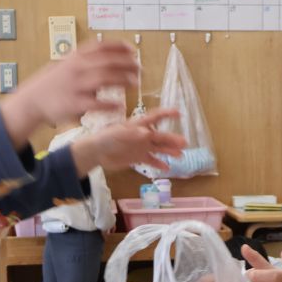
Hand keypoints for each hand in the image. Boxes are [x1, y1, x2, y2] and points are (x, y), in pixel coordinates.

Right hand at [0, 41, 138, 147]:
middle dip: (127, 64)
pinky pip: (95, 103)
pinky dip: (109, 104)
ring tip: (136, 83)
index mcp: (76, 57)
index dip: (120, 47)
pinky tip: (120, 106)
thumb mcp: (69, 64)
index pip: (101, 46)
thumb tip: (114, 55)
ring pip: (104, 79)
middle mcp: (76, 68)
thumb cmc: (56, 82)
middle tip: (140, 69)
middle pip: (107, 62)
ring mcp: (75, 85)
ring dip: (123, 80)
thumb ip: (88, 60)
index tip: (133, 51)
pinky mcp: (74, 103)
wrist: (33, 100)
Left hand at [70, 109, 186, 176]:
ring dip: (169, 151)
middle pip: (160, 136)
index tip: (179, 113)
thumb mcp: (119, 134)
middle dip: (172, 139)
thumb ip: (134, 134)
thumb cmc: (106, 138)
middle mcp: (142, 135)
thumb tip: (149, 133)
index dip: (166, 114)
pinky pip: (150, 160)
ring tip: (181, 155)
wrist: (96, 152)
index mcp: (138, 126)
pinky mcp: (137, 158)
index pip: (155, 117)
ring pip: (158, 148)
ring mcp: (140, 147)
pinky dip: (159, 164)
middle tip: (185, 143)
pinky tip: (167, 168)